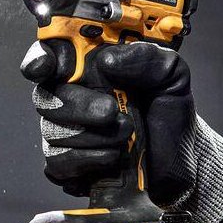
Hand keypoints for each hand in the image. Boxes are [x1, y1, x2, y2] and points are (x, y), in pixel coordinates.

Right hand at [21, 39, 222, 222]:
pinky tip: (112, 157)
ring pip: (52, 131)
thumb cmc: (169, 114)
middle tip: (111, 110)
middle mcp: (70, 97)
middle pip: (45, 96)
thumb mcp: (170, 74)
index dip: (40, 59)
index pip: (49, 55)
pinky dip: (85, 160)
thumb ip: (145, 57)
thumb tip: (108, 60)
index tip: (49, 67)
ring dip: (92, 136)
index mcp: (88, 68)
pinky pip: (57, 163)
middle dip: (77, 105)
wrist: (182, 162)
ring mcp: (66, 133)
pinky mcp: (68, 166)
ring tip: (127, 134)